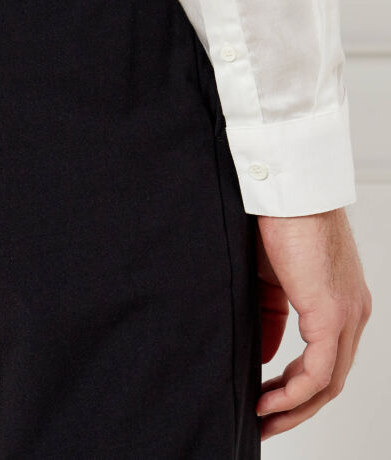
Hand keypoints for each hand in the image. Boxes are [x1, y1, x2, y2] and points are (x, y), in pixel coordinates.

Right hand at [255, 207, 371, 440]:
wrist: (286, 194)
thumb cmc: (279, 224)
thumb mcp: (271, 281)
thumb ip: (273, 320)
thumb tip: (269, 357)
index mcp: (341, 303)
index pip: (326, 359)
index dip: (296, 385)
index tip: (268, 398)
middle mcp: (354, 314)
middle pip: (331, 379)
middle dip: (296, 407)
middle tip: (266, 422)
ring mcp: (347, 316)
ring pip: (329, 382)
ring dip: (294, 407)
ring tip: (263, 419)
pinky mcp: (333, 315)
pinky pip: (319, 372)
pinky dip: (294, 393)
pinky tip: (269, 400)